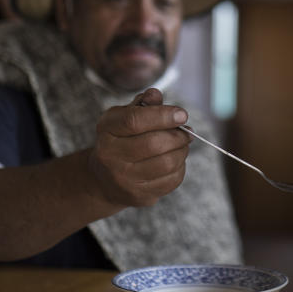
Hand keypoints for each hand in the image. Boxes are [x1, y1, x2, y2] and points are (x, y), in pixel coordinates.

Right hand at [89, 88, 190, 207]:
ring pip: (167, 163)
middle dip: (178, 136)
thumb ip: (143, 105)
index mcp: (107, 130)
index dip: (163, 116)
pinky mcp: (139, 196)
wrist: (105, 179)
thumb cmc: (121, 139)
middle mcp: (110, 156)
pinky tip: (175, 160)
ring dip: (182, 151)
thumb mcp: (125, 117)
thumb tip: (156, 95)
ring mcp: (123, 179)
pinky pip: (171, 180)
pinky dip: (180, 167)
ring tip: (182, 145)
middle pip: (154, 143)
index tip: (182, 115)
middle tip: (187, 132)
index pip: (134, 120)